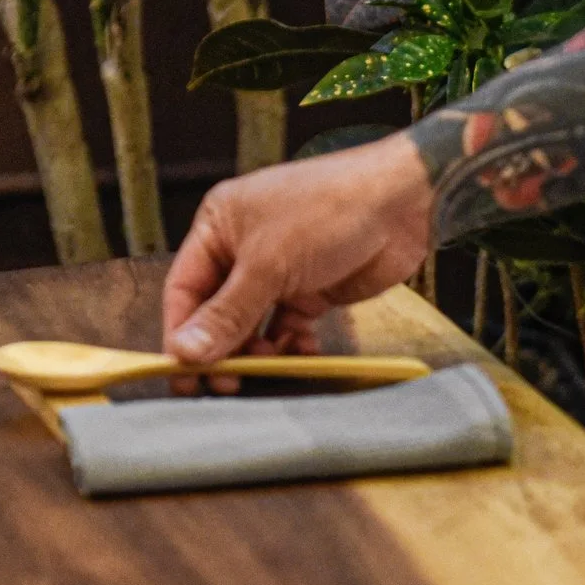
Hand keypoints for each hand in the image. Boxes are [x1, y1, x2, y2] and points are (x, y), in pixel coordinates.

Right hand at [161, 134, 434, 372]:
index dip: (182, 332)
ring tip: (268, 363)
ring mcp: (279, 269)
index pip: (184, 288)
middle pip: (217, 310)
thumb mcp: (268, 265)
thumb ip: (227, 313)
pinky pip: (287, 326)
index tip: (181, 372)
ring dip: (258, 349)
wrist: (403, 202)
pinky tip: (302, 350)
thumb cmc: (330, 209)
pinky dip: (291, 343)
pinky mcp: (311, 288)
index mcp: (220, 225)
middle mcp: (244, 246)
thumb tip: (186, 351)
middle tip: (226, 382)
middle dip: (221, 346)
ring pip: (253, 323)